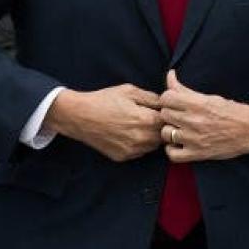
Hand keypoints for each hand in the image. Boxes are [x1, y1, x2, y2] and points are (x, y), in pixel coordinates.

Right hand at [44, 85, 163, 161]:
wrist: (80, 116)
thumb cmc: (104, 100)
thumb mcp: (130, 91)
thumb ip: (152, 97)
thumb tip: (165, 103)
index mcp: (145, 120)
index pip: (169, 122)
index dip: (167, 116)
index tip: (161, 111)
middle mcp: (141, 138)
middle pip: (163, 136)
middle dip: (160, 127)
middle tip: (150, 118)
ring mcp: (132, 150)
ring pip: (152, 146)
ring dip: (151, 137)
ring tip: (139, 125)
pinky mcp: (123, 157)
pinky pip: (139, 152)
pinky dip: (139, 144)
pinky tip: (128, 133)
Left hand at [159, 70, 248, 161]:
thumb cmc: (230, 111)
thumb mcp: (208, 97)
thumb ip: (185, 89)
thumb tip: (169, 75)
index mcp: (197, 104)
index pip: (166, 98)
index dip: (168, 99)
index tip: (173, 102)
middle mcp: (193, 121)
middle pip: (164, 114)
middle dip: (169, 113)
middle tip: (178, 115)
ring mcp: (194, 139)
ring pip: (165, 133)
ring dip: (170, 131)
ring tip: (179, 129)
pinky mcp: (197, 154)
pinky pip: (172, 154)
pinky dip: (173, 149)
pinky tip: (179, 144)